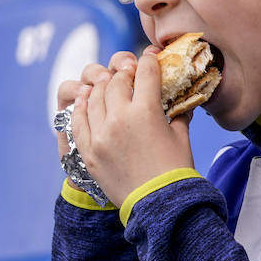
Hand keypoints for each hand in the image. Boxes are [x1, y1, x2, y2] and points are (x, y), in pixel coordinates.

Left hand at [69, 47, 194, 204]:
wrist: (158, 203)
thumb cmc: (175, 170)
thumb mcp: (181, 137)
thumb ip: (178, 114)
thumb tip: (181, 103)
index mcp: (146, 111)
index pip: (145, 74)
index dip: (149, 62)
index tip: (150, 57)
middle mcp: (120, 117)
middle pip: (116, 81)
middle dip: (125, 73)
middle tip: (129, 72)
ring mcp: (100, 133)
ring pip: (94, 97)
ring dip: (102, 87)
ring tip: (107, 84)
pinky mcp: (88, 149)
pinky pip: (79, 119)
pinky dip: (82, 106)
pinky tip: (86, 99)